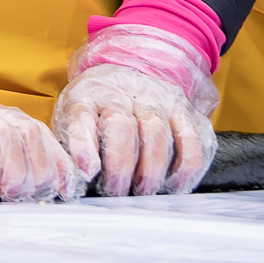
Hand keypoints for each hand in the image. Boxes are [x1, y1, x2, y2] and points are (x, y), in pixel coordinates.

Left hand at [54, 22, 218, 196]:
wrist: (130, 70)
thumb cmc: (98, 107)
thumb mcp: (73, 117)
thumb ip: (71, 146)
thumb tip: (71, 182)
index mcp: (86, 96)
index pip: (81, 116)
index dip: (83, 145)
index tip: (87, 171)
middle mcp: (121, 94)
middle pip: (121, 127)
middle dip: (120, 166)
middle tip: (117, 192)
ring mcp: (155, 99)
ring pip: (156, 132)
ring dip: (151, 169)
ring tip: (143, 192)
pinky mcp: (183, 110)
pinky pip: (192, 140)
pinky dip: (186, 168)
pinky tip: (175, 186)